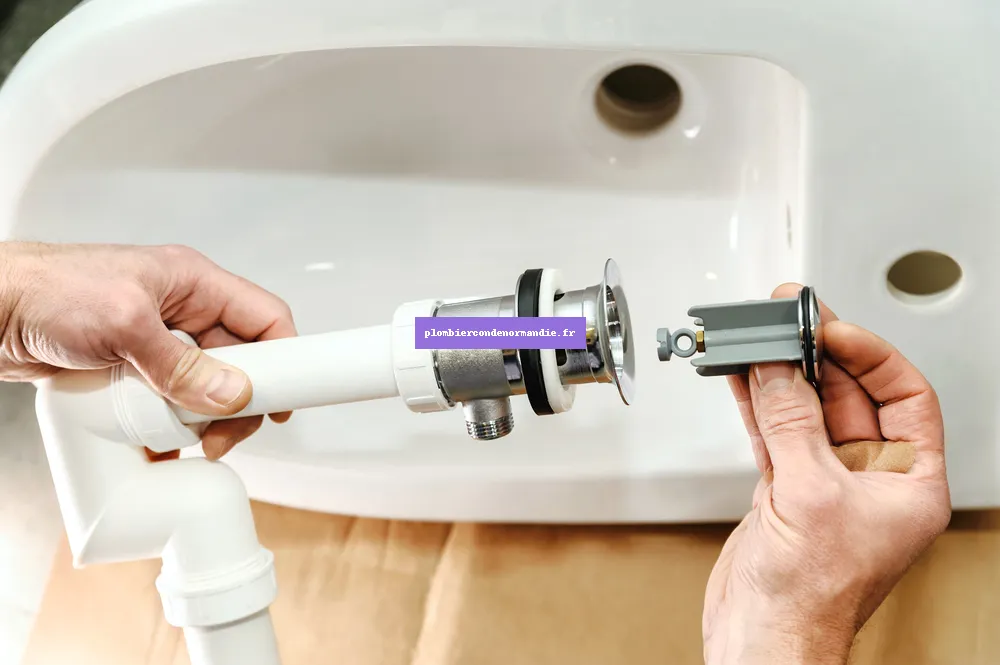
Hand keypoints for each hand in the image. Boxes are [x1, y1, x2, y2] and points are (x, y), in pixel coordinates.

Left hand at [0, 241, 296, 459]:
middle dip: (237, 402)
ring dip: (201, 418)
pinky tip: (160, 442)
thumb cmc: (47, 289)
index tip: (286, 398)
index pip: (263, 317)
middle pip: (238, 361)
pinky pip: (169, 401)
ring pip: (204, 386)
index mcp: (193, 282)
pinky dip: (169, 426)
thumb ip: (181, 364)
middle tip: (222, 435)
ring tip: (186, 439)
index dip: (286, 356)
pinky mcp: (132, 368)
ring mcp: (156, 341)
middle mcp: (181, 311)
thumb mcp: (123, 324)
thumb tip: (231, 394)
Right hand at [702, 284, 950, 664]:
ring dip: (781, 374)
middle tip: (789, 321)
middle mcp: (870, 478)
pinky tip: (744, 376)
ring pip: (806, 410)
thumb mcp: (809, 493)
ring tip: (759, 338)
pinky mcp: (785, 489)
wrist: (764, 635)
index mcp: (910, 482)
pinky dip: (757, 402)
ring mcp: (825, 482)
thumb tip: (779, 370)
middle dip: (818, 356)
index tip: (835, 330)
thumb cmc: (813, 598)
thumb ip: (791, 423)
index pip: (905, 396)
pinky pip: (775, 431)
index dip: (871, 357)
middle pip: (849, 396)